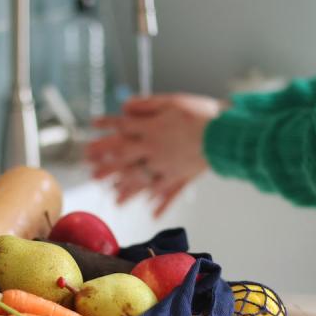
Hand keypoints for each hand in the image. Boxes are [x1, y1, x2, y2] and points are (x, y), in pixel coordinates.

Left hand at [86, 93, 221, 216]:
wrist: (224, 132)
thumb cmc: (200, 113)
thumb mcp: (170, 101)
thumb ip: (146, 105)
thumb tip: (125, 107)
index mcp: (150, 130)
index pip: (121, 129)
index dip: (106, 129)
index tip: (92, 131)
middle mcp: (153, 150)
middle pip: (124, 159)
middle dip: (107, 167)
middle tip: (91, 175)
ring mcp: (166, 166)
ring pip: (142, 180)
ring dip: (127, 190)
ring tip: (115, 199)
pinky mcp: (181, 176)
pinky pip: (168, 192)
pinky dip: (161, 204)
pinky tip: (153, 214)